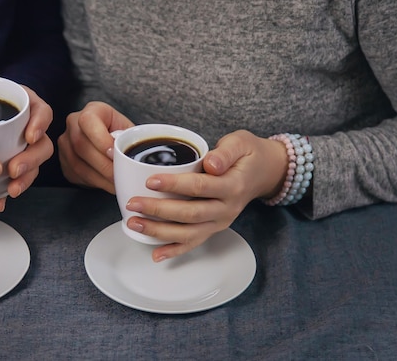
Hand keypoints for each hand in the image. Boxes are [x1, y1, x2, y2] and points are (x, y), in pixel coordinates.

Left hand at [0, 60, 53, 211]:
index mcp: (30, 107)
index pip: (43, 113)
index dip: (40, 125)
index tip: (30, 136)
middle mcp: (34, 130)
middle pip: (43, 146)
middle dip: (31, 160)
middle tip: (15, 170)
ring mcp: (28, 150)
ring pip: (35, 166)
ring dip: (25, 179)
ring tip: (12, 190)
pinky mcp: (20, 166)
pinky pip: (20, 181)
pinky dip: (9, 194)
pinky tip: (0, 203)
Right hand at [57, 101, 133, 192]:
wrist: (108, 141)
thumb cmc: (120, 135)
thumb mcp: (129, 131)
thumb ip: (130, 139)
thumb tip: (134, 154)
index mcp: (92, 111)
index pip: (88, 121)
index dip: (100, 139)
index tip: (114, 153)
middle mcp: (73, 124)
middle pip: (81, 144)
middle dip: (102, 164)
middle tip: (119, 175)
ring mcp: (65, 143)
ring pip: (77, 163)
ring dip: (99, 177)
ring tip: (115, 183)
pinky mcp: (63, 161)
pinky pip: (75, 174)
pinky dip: (93, 182)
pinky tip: (107, 184)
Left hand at [124, 130, 287, 261]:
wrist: (263, 171)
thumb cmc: (247, 154)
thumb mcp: (241, 143)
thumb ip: (226, 152)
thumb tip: (211, 164)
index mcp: (233, 186)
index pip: (200, 187)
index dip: (174, 185)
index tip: (150, 181)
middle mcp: (227, 208)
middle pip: (190, 214)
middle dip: (158, 210)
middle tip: (133, 203)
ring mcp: (220, 222)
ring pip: (188, 232)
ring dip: (158, 231)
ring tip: (134, 223)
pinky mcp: (213, 229)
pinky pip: (193, 243)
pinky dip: (173, 250)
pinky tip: (155, 254)